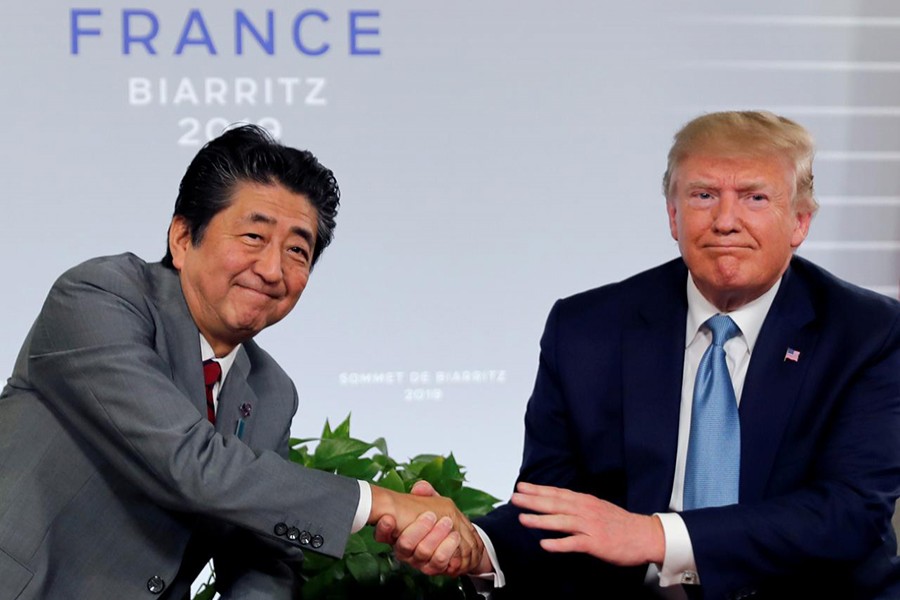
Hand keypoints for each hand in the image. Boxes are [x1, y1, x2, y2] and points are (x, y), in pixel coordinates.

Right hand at [372, 480, 486, 576]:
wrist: (458, 538)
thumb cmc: (438, 519)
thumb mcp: (432, 502)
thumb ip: (425, 493)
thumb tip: (420, 487)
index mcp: (396, 532)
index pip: (382, 534)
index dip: (383, 528)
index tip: (389, 518)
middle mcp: (403, 549)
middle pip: (404, 544)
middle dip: (418, 529)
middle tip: (430, 515)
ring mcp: (417, 560)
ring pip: (423, 552)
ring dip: (436, 535)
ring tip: (447, 522)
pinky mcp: (432, 568)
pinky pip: (439, 561)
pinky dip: (448, 547)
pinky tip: (454, 536)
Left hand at [511, 481, 664, 565]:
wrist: (645, 535)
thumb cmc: (619, 524)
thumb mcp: (597, 507)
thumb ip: (578, 506)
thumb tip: (558, 504)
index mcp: (585, 501)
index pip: (557, 493)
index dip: (538, 490)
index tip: (521, 487)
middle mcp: (585, 510)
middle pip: (555, 504)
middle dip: (533, 501)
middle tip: (514, 498)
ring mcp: (590, 526)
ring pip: (562, 522)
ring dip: (541, 520)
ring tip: (523, 520)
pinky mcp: (596, 543)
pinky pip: (574, 543)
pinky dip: (559, 543)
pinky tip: (545, 545)